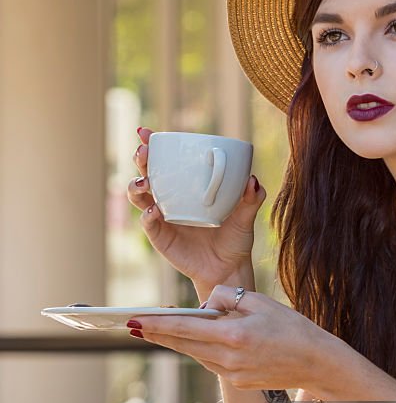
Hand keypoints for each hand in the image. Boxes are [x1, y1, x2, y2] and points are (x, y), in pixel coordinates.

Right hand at [127, 128, 265, 293]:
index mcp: (185, 188)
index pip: (165, 161)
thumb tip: (252, 180)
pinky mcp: (160, 237)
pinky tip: (154, 210)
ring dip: (136, 186)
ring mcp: (161, 218)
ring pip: (138, 196)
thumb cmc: (234, 239)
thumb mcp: (245, 216)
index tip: (146, 133)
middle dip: (140, 159)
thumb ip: (251, 199)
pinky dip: (148, 215)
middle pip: (146, 173)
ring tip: (144, 182)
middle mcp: (169, 199)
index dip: (152, 145)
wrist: (228, 269)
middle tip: (144, 152)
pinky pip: (148, 223)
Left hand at [130, 286, 335, 391]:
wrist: (316, 363)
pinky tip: (202, 340)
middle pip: (182, 345)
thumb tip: (203, 303)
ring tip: (161, 329)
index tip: (134, 320)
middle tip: (133, 325)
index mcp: (233, 336)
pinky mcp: (237, 382)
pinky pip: (212, 362)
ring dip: (180, 342)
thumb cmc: (293, 328)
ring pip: (196, 354)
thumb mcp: (260, 301)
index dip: (155, 325)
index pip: (184, 329)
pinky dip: (204, 350)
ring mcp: (232, 374)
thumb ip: (226, 298)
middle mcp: (229, 359)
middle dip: (156, 335)